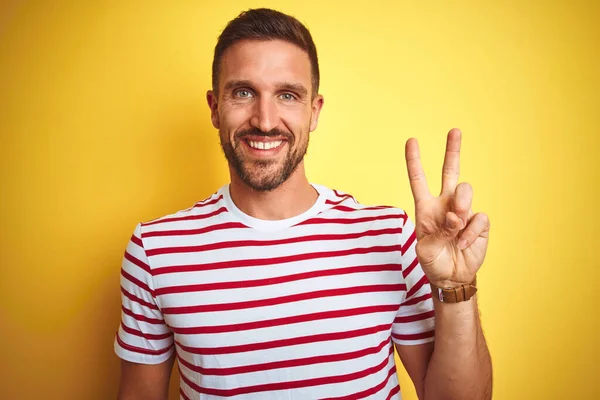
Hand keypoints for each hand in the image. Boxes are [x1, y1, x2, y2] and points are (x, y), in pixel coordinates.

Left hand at [404, 128, 489, 287]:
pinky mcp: (479, 223)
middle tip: (454, 130)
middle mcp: (445, 204)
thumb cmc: (433, 262)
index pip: (419, 180)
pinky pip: (479, 218)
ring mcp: (463, 212)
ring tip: (455, 225)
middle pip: (450, 172)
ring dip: (460, 206)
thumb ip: (437, 233)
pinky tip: (463, 243)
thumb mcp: (425, 251)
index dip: (414, 161)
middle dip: (452, 150)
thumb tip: (454, 218)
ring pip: (466, 191)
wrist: (452, 277)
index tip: (412, 141)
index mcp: (426, 208)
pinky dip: (471, 232)